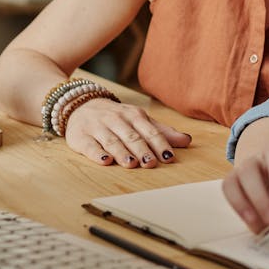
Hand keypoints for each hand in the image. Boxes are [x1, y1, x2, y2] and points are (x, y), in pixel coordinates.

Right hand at [63, 98, 190, 167]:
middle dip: (142, 150)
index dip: (159, 144)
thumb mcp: (139, 120)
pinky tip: (105, 161)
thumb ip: (161, 131)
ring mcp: (98, 127)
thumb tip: (187, 141)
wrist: (81, 105)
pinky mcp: (81, 136)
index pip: (149, 131)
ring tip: (131, 164)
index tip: (169, 157)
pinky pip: (90, 145)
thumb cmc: (116, 117)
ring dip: (122, 152)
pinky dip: (97, 153)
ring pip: (112, 140)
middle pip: (131, 136)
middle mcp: (116, 119)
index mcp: (133, 115)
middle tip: (150, 163)